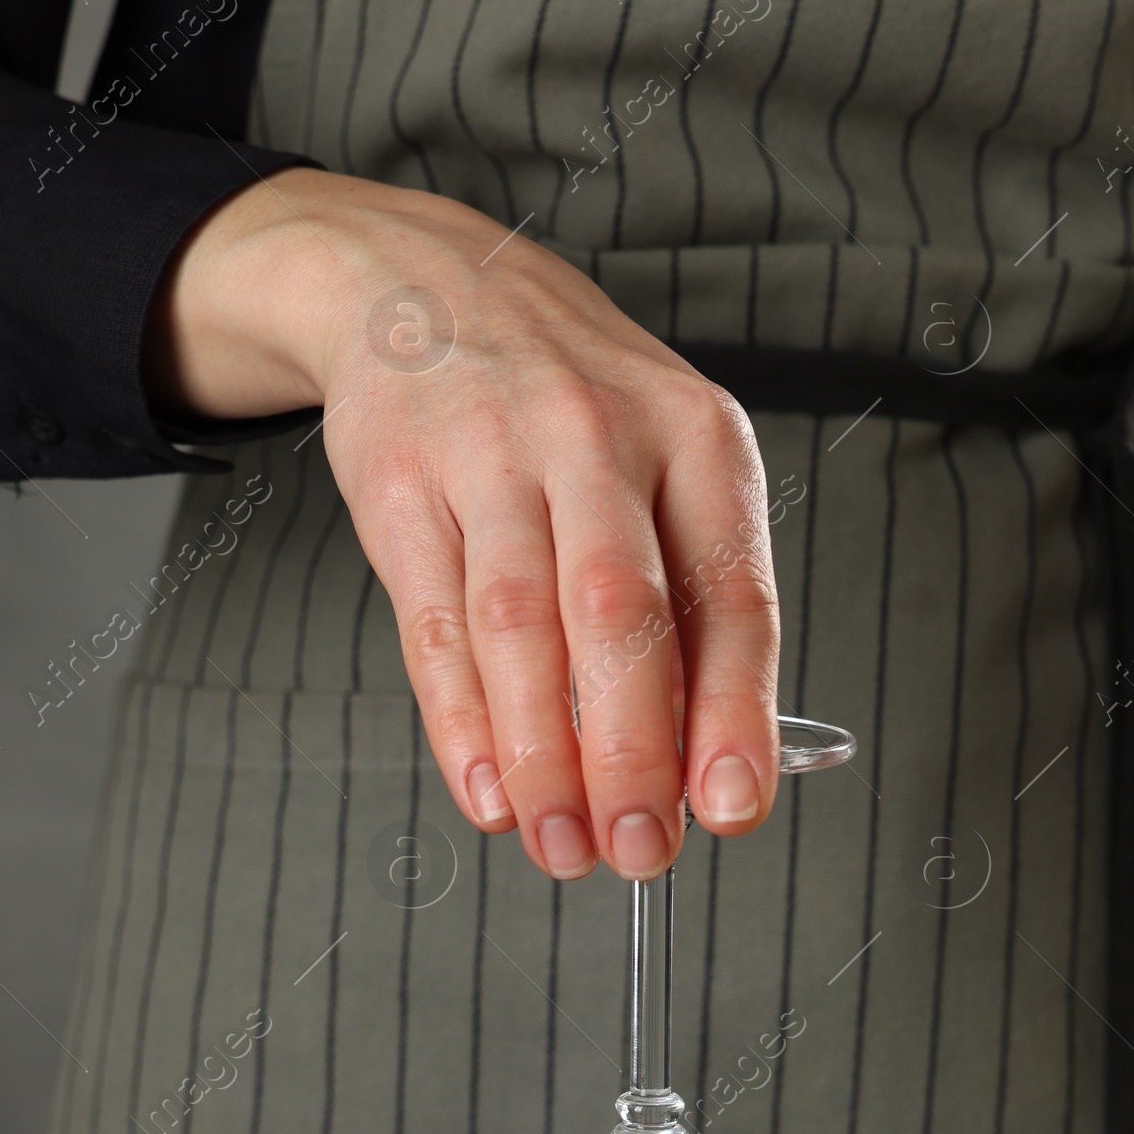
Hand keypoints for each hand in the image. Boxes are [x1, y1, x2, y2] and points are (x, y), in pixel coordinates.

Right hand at [146, 168, 779, 880]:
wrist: (422, 281)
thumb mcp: (666, 467)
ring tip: (560, 845)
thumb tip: (711, 770)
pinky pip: (436, 626)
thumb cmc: (570, 407)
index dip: (735, 714)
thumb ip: (692, 606)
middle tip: (639, 851)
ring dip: (542, 758)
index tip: (731, 810)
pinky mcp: (398, 483)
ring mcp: (490, 454)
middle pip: (619, 616)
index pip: (731, 594)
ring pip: (521, 629)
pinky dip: (462, 723)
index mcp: (697, 440)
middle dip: (632, 754)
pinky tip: (489, 790)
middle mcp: (598, 437)